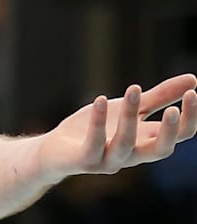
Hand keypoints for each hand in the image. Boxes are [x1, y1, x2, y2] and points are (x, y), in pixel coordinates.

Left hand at [39, 73, 196, 181]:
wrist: (58, 151)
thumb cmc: (100, 128)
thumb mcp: (131, 109)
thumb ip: (159, 97)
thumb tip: (194, 80)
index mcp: (146, 142)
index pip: (178, 137)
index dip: (189, 118)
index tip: (192, 92)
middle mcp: (133, 155)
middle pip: (160, 150)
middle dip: (170, 132)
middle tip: (174, 109)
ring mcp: (109, 160)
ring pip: (125, 144)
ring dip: (130, 116)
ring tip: (133, 88)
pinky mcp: (85, 160)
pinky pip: (94, 144)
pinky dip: (98, 122)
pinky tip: (100, 100)